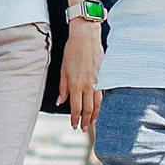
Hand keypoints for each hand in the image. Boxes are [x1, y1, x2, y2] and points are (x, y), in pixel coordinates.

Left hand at [59, 20, 102, 134]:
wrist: (86, 36)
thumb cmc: (72, 50)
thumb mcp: (63, 69)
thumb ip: (63, 87)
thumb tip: (61, 102)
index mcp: (76, 84)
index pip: (76, 108)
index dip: (75, 119)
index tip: (74, 125)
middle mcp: (88, 84)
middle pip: (88, 109)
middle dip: (85, 121)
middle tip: (83, 129)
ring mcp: (97, 80)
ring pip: (97, 103)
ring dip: (95, 115)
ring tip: (92, 122)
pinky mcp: (103, 75)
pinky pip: (102, 93)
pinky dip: (100, 103)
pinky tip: (98, 107)